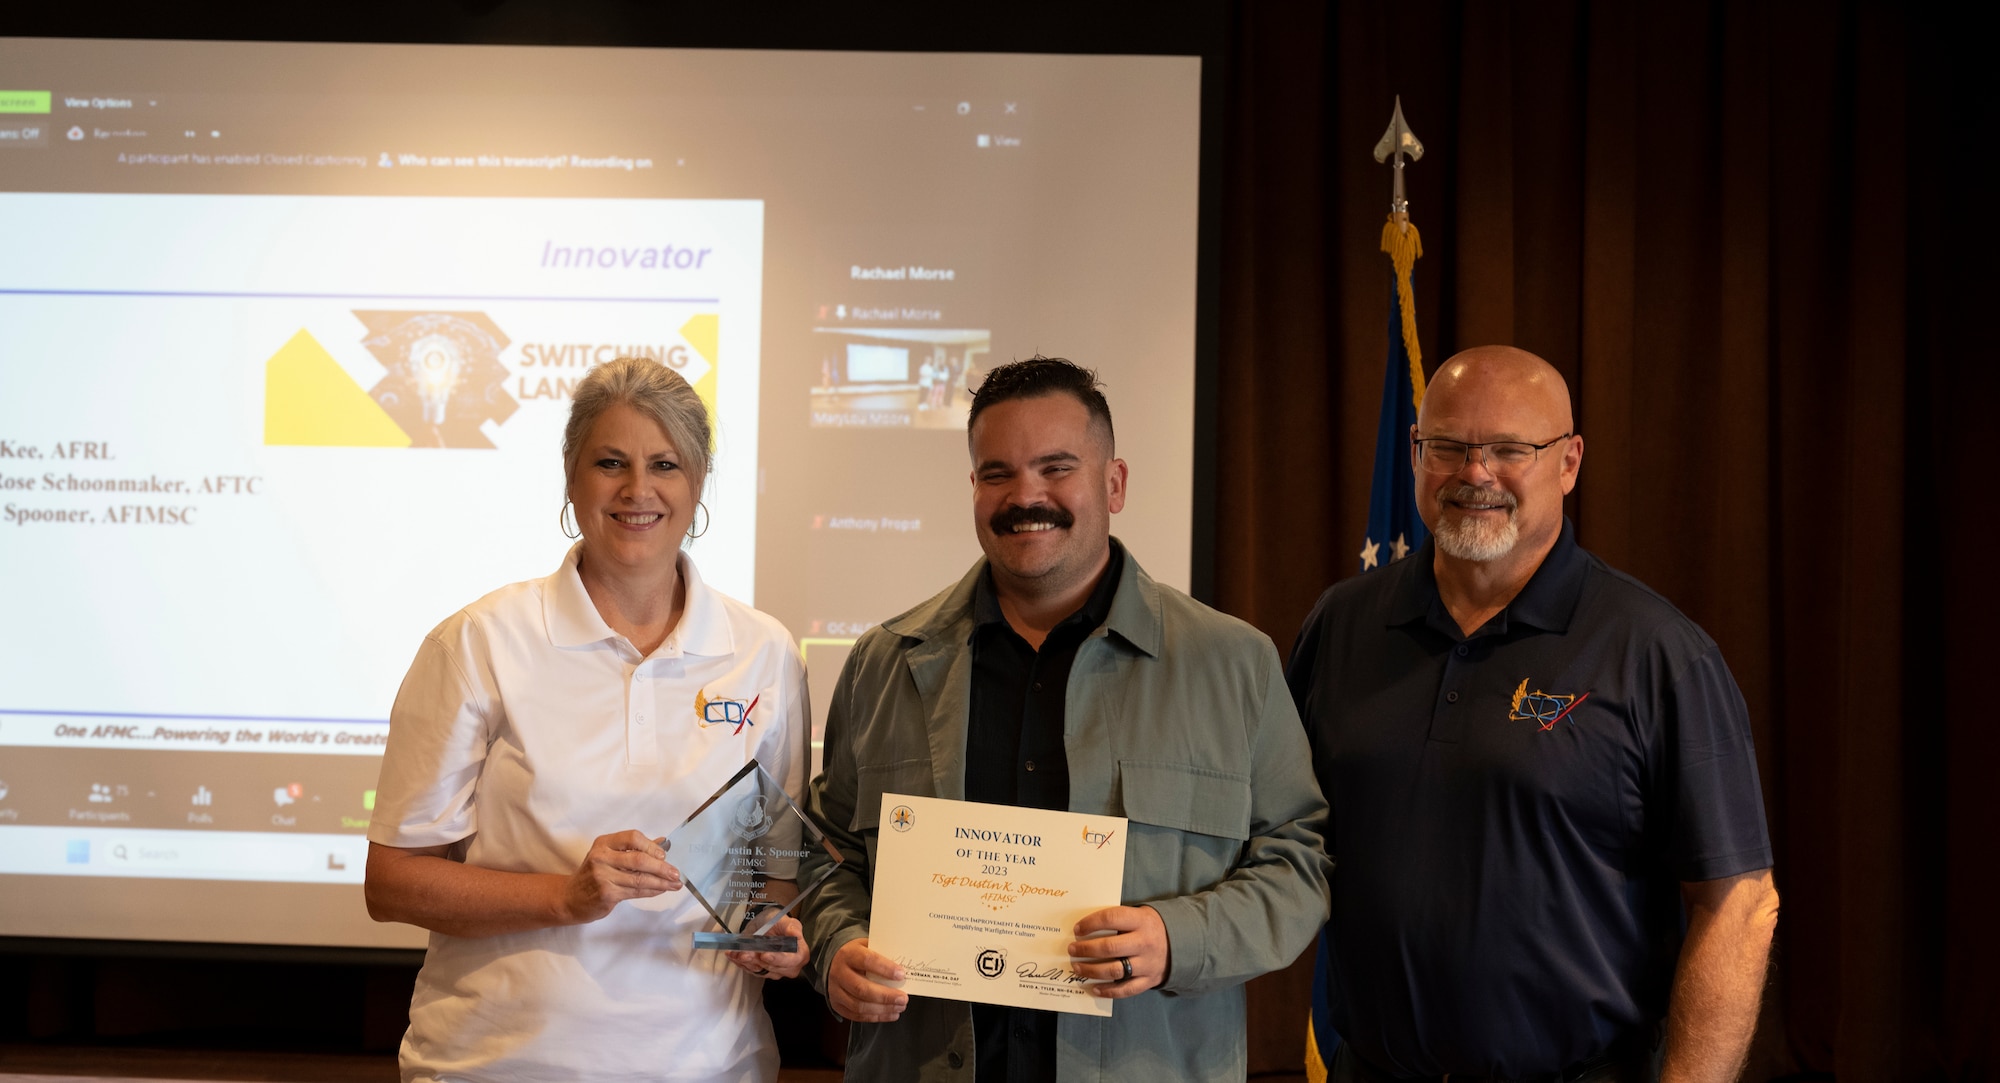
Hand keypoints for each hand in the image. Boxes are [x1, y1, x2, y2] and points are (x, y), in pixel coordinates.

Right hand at [559, 829, 681, 923]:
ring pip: (640, 878)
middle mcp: (602, 857)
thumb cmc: (593, 874)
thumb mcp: (609, 856)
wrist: (570, 898)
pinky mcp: (607, 894)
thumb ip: (633, 849)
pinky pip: (635, 891)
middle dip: (661, 868)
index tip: (663, 855)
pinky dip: (651, 891)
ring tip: (674, 884)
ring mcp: (603, 876)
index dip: (651, 846)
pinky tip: (660, 890)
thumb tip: (662, 843)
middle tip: (676, 874)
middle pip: (639, 859)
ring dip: (661, 882)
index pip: (632, 837)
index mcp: (604, 843)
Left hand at [726, 914, 810, 979]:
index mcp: (800, 955)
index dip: (778, 960)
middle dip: (757, 961)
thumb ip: (792, 927)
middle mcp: (788, 966)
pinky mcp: (761, 971)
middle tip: (745, 953)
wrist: (765, 924)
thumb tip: (796, 935)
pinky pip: (749, 969)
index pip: (791, 961)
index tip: (765, 955)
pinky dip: (740, 962)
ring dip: (746, 962)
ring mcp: (774, 971)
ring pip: (759, 970)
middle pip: (773, 968)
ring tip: (737, 953)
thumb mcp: (785, 920)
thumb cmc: (777, 922)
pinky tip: (733, 954)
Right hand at [828, 938, 908, 1021]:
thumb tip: (903, 969)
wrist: (834, 961)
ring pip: (859, 1006)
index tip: (901, 975)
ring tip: (899, 1007)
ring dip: (883, 1009)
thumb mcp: (867, 946)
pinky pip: (856, 1015)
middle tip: (903, 998)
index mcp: (848, 954)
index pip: (867, 961)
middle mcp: (839, 973)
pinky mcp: (837, 1005)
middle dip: (886, 996)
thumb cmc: (857, 954)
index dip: (885, 969)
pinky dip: (876, 1017)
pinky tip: (890, 1014)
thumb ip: (882, 955)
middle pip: (862, 988)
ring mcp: (835, 991)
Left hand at [1069, 905, 1168, 997]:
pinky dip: (1108, 991)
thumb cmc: (1150, 927)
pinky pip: (1126, 989)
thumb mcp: (1139, 914)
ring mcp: (1147, 964)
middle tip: (1072, 949)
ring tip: (1077, 967)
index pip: (1111, 918)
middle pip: (1110, 947)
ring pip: (1114, 970)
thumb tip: (1085, 926)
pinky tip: (1094, 988)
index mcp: (1141, 921)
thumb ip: (1118, 918)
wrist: (1181, 944)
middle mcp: (1144, 943)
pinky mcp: (1149, 980)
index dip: (1091, 923)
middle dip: (1086, 949)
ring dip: (1091, 970)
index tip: (1077, 929)